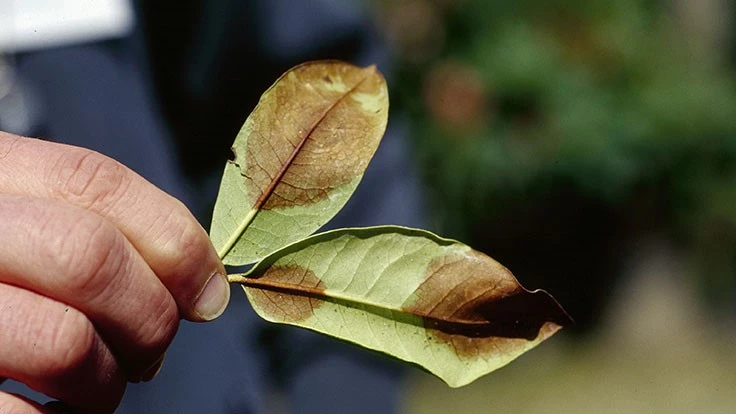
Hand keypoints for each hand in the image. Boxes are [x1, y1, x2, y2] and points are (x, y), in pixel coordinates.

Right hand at [0, 131, 229, 412]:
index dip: (174, 242)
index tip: (208, 294)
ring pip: (65, 344)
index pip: (94, 183)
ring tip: (96, 390)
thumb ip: (84, 229)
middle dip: (148, 317)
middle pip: (89, 258)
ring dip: (107, 384)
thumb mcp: (10, 222)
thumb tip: (201, 285)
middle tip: (149, 353)